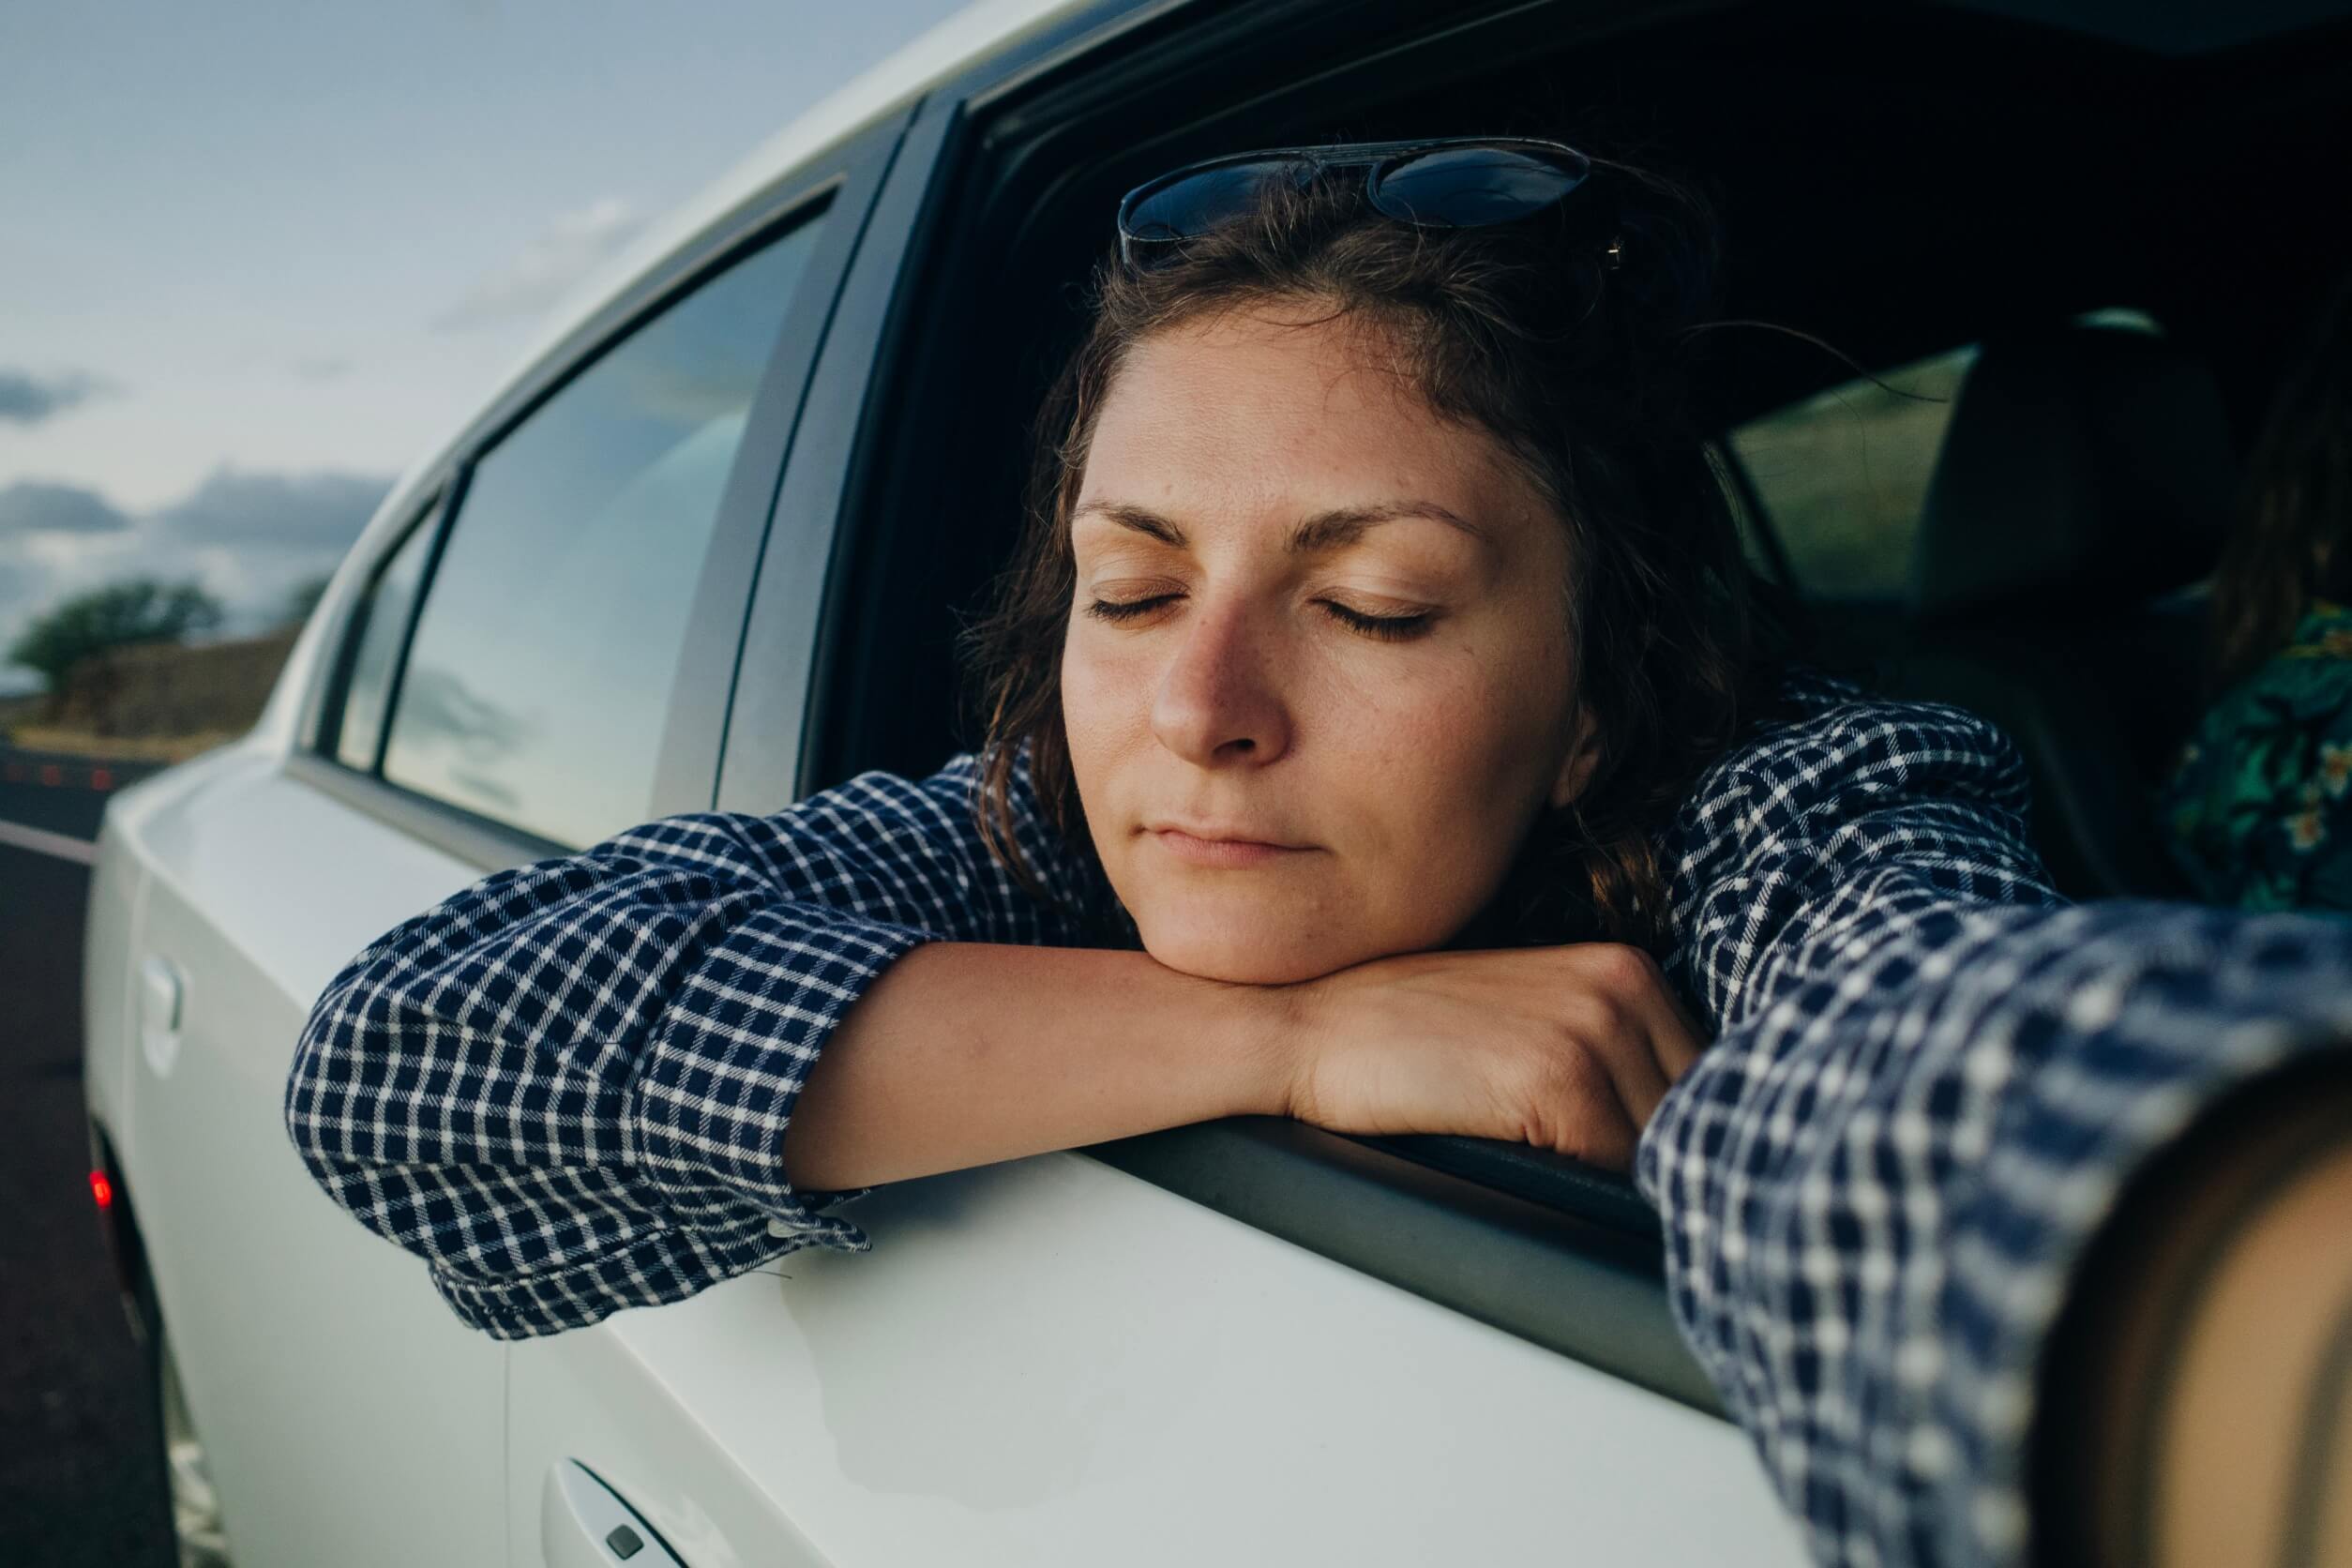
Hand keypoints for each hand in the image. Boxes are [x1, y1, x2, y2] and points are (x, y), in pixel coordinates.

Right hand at [1274, 943, 1707, 1172]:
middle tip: (1619, 1194)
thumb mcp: (1527, 1023)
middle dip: (1670, 1159)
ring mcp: (1591, 1028)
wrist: (1310, 1027)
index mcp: (1623, 970)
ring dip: (1631, 1184)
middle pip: (1698, 1110)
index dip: (1684, 1131)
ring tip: (1579, 1194)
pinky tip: (1546, 1183)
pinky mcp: (1555, 1078)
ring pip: (1664, 1145)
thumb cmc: (1403, 1036)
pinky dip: (1591, 1190)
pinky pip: (1613, 1166)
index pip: (1706, 1076)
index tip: (1659, 1168)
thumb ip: (1606, 1059)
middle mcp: (1621, 986)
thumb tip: (1669, 1137)